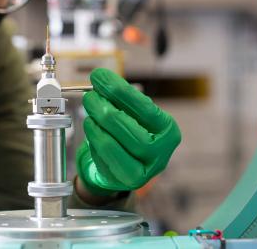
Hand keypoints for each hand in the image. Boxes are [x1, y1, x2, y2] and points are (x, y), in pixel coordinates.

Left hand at [76, 68, 180, 194]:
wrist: (127, 165)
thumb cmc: (131, 134)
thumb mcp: (133, 114)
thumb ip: (120, 98)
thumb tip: (101, 79)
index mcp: (168, 129)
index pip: (144, 107)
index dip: (119, 90)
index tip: (100, 77)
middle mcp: (161, 151)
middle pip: (128, 128)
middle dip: (104, 108)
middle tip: (90, 96)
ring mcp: (145, 169)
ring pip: (112, 145)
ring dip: (96, 123)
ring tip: (89, 109)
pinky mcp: (127, 180)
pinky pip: (104, 157)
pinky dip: (94, 138)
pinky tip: (90, 126)